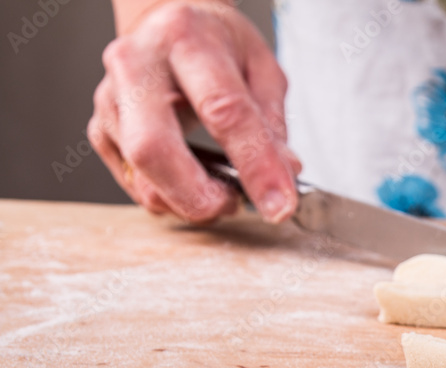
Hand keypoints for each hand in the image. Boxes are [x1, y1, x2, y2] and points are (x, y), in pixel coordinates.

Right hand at [88, 1, 299, 222]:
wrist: (168, 25)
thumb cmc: (215, 45)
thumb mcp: (260, 68)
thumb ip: (272, 122)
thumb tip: (286, 173)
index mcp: (185, 38)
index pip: (222, 110)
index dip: (255, 165)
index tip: (280, 204)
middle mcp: (136, 64)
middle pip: (153, 148)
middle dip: (200, 196)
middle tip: (235, 205)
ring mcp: (110, 99)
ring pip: (139, 174)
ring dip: (187, 202)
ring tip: (220, 194)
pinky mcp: (101, 130)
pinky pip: (133, 182)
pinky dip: (170, 197)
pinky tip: (194, 185)